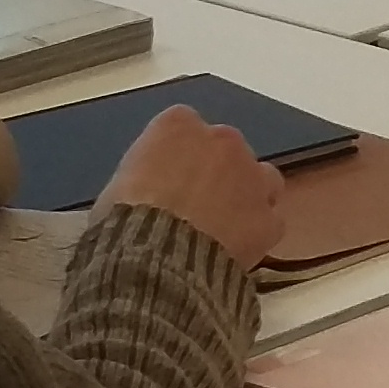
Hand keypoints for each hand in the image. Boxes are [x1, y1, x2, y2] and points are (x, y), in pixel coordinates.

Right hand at [96, 104, 285, 268]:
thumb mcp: (119, 187)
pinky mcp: (268, 217)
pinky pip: (269, 221)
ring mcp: (252, 177)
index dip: (178, 156)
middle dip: (217, 172)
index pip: (184, 127)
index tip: (169, 179)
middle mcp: (222, 141)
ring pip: (261, 178)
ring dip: (248, 195)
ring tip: (226, 226)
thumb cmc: (124, 222)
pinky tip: (239, 251)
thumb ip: (145, 177)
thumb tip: (150, 195)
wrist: (156, 261)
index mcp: (178, 126)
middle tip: (197, 205)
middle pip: (226, 149)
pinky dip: (258, 232)